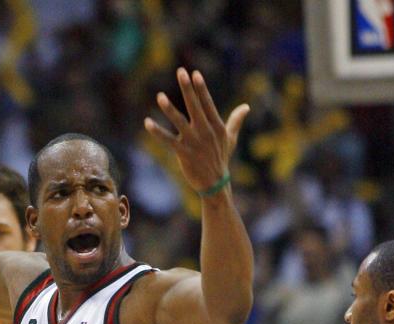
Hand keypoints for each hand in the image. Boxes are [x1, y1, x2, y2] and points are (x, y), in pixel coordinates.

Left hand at [144, 68, 249, 193]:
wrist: (214, 183)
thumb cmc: (221, 158)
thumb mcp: (230, 138)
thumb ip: (236, 121)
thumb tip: (246, 107)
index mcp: (216, 126)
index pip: (207, 103)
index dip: (201, 88)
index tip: (195, 74)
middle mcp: (205, 131)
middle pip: (195, 106)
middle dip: (187, 88)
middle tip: (181, 71)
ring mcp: (193, 142)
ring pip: (179, 122)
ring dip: (169, 109)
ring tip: (159, 96)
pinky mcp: (183, 153)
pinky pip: (167, 140)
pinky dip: (157, 132)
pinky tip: (147, 122)